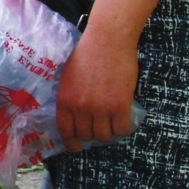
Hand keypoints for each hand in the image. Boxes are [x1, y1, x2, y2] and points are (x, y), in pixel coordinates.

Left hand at [56, 26, 140, 151]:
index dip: (72, 143)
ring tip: (112, 122)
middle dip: (92, 134)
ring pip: (104, 135)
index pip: (66, 131)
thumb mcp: (68, 76)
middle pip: (86, 135)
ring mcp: (101, 108)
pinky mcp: (120, 106)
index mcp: (65, 100)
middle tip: (99, 127)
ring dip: (108, 132)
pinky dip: (123, 128)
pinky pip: (122, 129)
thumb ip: (70, 96)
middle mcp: (81, 108)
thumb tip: (75, 115)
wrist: (108, 40)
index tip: (76, 147)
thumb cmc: (88, 53)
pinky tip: (123, 120)